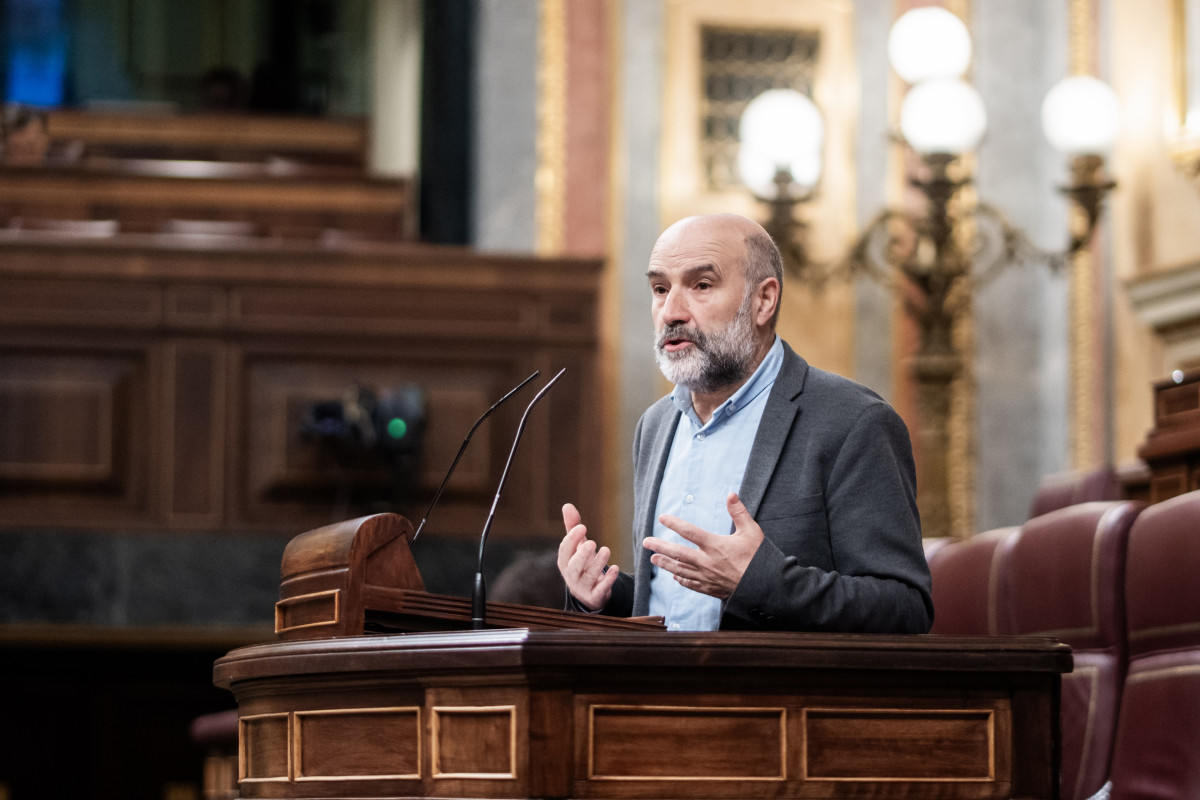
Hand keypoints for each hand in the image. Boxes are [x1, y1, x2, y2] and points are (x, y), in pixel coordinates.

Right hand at [556, 503, 618, 611]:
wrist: (588, 593)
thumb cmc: (582, 564)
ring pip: (588, 577)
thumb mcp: (577, 546)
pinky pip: (601, 589)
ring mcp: (583, 587)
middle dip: (582, 555)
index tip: (583, 527)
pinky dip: (608, 580)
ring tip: (606, 550)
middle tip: (592, 543)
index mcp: (565, 561)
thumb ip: (573, 527)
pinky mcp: (596, 596)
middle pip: (574, 566)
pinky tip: (615, 569)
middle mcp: (571, 575)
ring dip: (598, 564)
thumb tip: (567, 505)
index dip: (572, 539)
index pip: (565, 550)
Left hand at [643, 492, 763, 598]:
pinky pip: (691, 584)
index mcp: (715, 546)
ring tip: (653, 559)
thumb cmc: (759, 557)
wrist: (765, 586)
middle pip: (678, 553)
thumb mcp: (751, 531)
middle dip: (660, 546)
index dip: (674, 524)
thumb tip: (731, 494)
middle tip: (646, 542)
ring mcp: (707, 577)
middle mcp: (707, 562)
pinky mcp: (710, 588)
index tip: (662, 518)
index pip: (689, 532)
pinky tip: (674, 576)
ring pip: (680, 569)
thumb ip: (739, 512)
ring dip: (665, 563)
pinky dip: (680, 579)